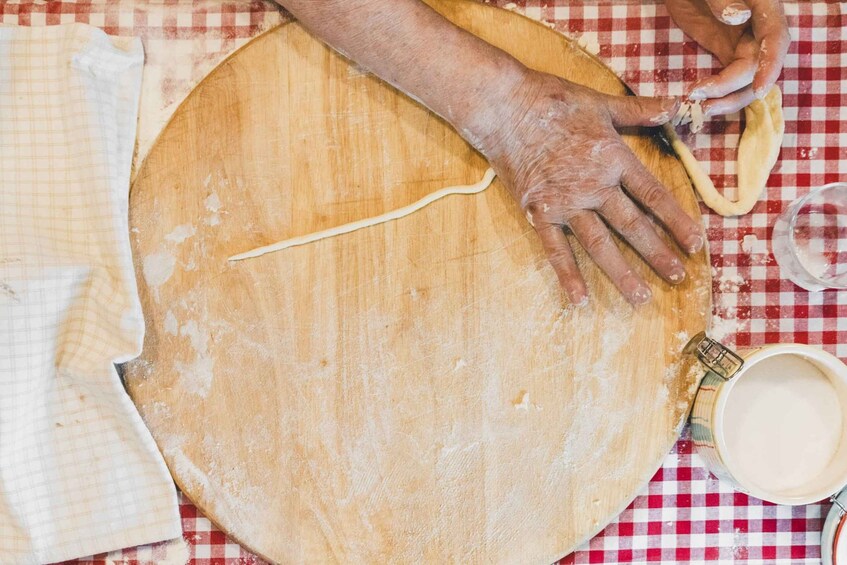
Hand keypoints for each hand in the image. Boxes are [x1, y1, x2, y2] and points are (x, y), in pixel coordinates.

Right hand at [477, 70, 703, 305]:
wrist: (505, 108)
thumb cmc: (552, 101)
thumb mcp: (601, 102)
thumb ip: (639, 110)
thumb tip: (674, 106)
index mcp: (613, 158)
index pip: (653, 195)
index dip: (676, 220)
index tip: (695, 243)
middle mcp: (594, 186)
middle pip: (632, 226)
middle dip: (657, 254)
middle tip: (677, 278)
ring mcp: (566, 203)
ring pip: (600, 244)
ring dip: (622, 273)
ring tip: (640, 298)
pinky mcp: (539, 212)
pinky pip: (556, 249)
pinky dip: (568, 275)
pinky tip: (580, 299)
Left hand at [666, 0, 789, 115]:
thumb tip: (739, 16)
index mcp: (763, 7)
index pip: (776, 38)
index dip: (770, 65)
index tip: (758, 88)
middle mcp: (758, 28)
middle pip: (759, 66)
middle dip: (734, 87)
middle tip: (703, 100)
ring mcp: (742, 41)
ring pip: (746, 78)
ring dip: (728, 98)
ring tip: (702, 109)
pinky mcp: (726, 51)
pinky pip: (730, 78)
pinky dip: (719, 92)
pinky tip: (702, 101)